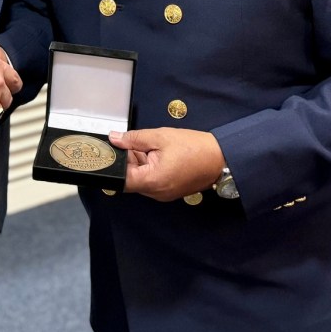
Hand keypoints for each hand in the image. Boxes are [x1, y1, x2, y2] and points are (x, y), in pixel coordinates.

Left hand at [109, 128, 225, 201]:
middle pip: (130, 179)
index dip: (113, 166)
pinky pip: (151, 181)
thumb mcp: (160, 137)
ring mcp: (163, 194)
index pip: (121, 179)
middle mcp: (156, 193)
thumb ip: (134, 139)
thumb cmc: (194, 147)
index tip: (109, 153)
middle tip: (130, 142)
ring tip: (149, 147)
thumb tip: (115, 139)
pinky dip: (149, 168)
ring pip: (141, 179)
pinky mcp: (169, 191)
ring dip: (139, 164)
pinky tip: (157, 154)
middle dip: (127, 161)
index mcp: (152, 181)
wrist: (221, 158)